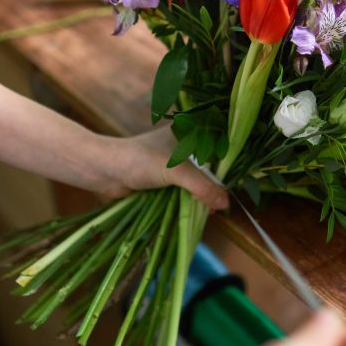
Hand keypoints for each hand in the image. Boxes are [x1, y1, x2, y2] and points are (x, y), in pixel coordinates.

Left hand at [97, 127, 228, 210]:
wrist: (104, 171)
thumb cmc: (139, 161)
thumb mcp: (176, 172)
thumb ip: (202, 187)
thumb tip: (225, 204)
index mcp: (188, 133)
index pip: (218, 144)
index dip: (230, 162)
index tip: (241, 179)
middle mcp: (183, 147)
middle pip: (210, 166)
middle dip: (217, 184)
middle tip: (224, 201)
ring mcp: (172, 165)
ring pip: (196, 181)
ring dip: (203, 195)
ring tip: (212, 210)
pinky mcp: (163, 180)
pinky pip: (184, 191)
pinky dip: (190, 201)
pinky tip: (198, 212)